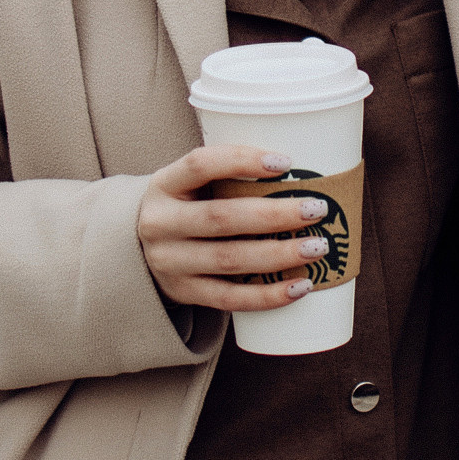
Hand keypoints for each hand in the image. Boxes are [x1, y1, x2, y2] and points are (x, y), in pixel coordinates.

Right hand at [138, 145, 328, 314]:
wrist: (141, 250)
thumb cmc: (186, 207)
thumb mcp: (190, 184)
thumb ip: (228, 174)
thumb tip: (303, 170)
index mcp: (164, 185)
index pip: (200, 165)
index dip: (242, 160)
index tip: (286, 162)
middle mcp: (160, 224)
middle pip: (221, 218)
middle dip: (274, 215)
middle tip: (317, 209)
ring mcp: (169, 263)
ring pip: (229, 260)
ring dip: (279, 254)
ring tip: (317, 247)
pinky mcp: (184, 293)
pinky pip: (230, 298)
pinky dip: (268, 295)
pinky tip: (301, 287)